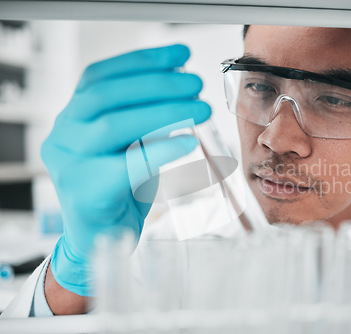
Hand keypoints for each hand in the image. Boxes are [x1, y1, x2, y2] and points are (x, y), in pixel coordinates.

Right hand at [41, 44, 210, 296]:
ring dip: (163, 112)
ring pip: (113, 125)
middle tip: (196, 84)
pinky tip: (187, 143)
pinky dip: (161, 151)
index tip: (181, 55)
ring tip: (200, 109)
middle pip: (106, 96)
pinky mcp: (85, 192)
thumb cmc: (120, 186)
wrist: (100, 237)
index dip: (142, 61)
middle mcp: (63, 135)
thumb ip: (146, 118)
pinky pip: (126, 166)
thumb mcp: (131, 144)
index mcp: (73, 117)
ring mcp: (69, 164)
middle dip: (158, 85)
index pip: (100, 76)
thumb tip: (183, 88)